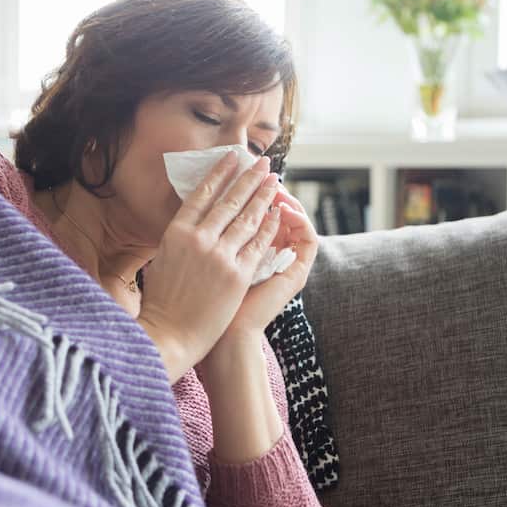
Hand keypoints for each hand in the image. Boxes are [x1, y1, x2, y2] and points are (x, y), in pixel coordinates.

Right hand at [136, 150, 284, 380]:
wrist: (170, 335)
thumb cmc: (161, 302)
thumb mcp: (161, 260)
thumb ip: (179, 239)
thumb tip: (191, 222)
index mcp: (176, 233)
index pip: (202, 194)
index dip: (220, 174)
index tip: (232, 159)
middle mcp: (198, 239)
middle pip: (229, 201)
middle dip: (249, 178)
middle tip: (262, 162)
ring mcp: (220, 256)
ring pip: (247, 218)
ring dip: (263, 196)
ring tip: (274, 180)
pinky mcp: (237, 275)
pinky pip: (258, 244)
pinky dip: (269, 226)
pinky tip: (277, 213)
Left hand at [198, 188, 318, 368]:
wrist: (223, 339)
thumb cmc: (204, 307)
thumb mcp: (205, 262)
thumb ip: (210, 238)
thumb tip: (199, 206)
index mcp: (251, 254)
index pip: (256, 214)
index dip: (248, 191)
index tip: (236, 170)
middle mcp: (273, 257)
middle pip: (277, 212)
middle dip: (266, 188)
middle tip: (259, 167)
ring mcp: (287, 265)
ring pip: (296, 221)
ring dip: (285, 198)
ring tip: (272, 182)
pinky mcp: (297, 274)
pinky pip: (307, 238)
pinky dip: (298, 219)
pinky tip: (284, 206)